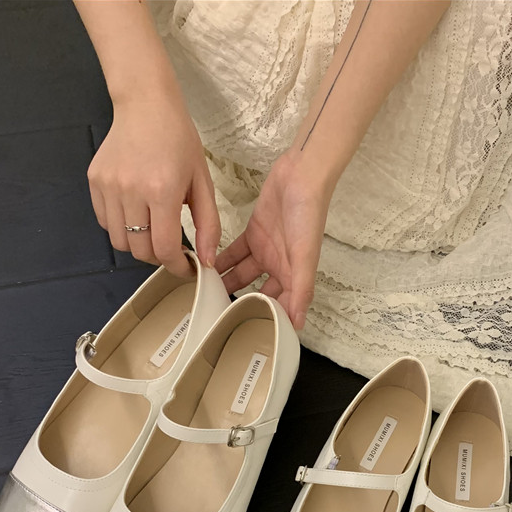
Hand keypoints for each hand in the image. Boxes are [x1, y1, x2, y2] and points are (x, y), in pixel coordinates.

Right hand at [87, 92, 220, 276]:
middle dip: (159, 257)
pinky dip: (121, 227)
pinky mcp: (95, 181)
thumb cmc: (179, 140)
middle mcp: (131, 191)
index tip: (187, 267)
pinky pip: (105, 222)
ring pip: (119, 241)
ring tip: (153, 230)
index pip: (164, 248)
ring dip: (138, 245)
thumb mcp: (203, 182)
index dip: (176, 266)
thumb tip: (208, 261)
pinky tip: (136, 213)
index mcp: (162, 191)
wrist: (146, 104)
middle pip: (139, 250)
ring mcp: (108, 186)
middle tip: (172, 247)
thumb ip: (208, 225)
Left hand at [216, 151, 333, 329]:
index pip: (281, 307)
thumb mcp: (305, 257)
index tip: (247, 335)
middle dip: (241, 305)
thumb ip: (301, 290)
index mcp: (294, 276)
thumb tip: (297, 324)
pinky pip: (234, 252)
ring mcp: (265, 251)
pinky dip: (222, 260)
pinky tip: (205, 267)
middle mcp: (280, 268)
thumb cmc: (308, 217)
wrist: (300, 176)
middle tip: (216, 318)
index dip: (267, 321)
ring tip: (203, 295)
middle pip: (258, 294)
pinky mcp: (253, 233)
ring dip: (226, 283)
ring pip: (242, 274)